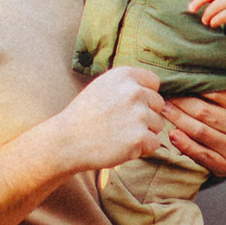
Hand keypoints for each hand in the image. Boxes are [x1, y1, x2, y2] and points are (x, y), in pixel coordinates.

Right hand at [56, 68, 171, 173]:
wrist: (67, 141)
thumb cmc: (84, 115)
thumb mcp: (103, 86)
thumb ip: (128, 84)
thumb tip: (154, 90)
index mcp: (125, 75)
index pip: (154, 83)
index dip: (145, 97)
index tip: (129, 106)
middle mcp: (134, 91)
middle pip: (158, 104)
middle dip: (146, 116)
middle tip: (121, 124)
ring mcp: (138, 114)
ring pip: (157, 125)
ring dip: (143, 133)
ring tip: (119, 135)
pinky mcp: (139, 137)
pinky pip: (154, 143)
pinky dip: (141, 149)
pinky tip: (122, 146)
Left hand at [163, 75, 225, 178]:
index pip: (219, 94)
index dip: (197, 87)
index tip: (180, 80)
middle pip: (204, 112)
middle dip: (181, 102)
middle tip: (164, 93)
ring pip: (199, 131)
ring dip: (177, 120)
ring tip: (162, 109)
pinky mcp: (225, 165)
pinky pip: (201, 154)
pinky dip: (185, 145)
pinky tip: (172, 135)